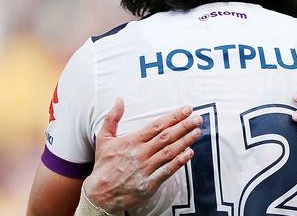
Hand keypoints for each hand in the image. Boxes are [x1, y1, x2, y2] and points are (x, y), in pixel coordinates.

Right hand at [82, 98, 201, 212]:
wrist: (99, 195)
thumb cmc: (103, 166)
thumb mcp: (103, 139)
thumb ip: (112, 118)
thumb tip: (119, 100)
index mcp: (131, 141)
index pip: (157, 125)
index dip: (173, 117)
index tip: (186, 110)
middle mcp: (140, 153)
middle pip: (167, 136)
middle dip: (184, 126)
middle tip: (198, 119)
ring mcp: (146, 168)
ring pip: (170, 152)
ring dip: (186, 141)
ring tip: (197, 132)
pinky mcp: (149, 183)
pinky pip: (167, 170)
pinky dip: (179, 161)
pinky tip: (189, 153)